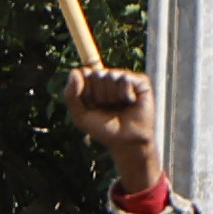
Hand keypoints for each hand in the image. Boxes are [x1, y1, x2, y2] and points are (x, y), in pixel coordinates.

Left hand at [68, 65, 160, 182]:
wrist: (127, 142)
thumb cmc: (104, 129)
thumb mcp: (80, 116)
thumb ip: (71, 95)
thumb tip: (75, 71)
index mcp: (94, 83)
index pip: (83, 73)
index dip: (86, 92)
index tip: (92, 105)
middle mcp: (109, 78)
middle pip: (96, 75)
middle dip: (99, 95)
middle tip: (108, 108)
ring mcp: (125, 78)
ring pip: (111, 76)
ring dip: (112, 97)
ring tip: (119, 107)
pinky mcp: (141, 81)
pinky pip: (125, 79)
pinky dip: (125, 94)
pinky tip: (130, 102)